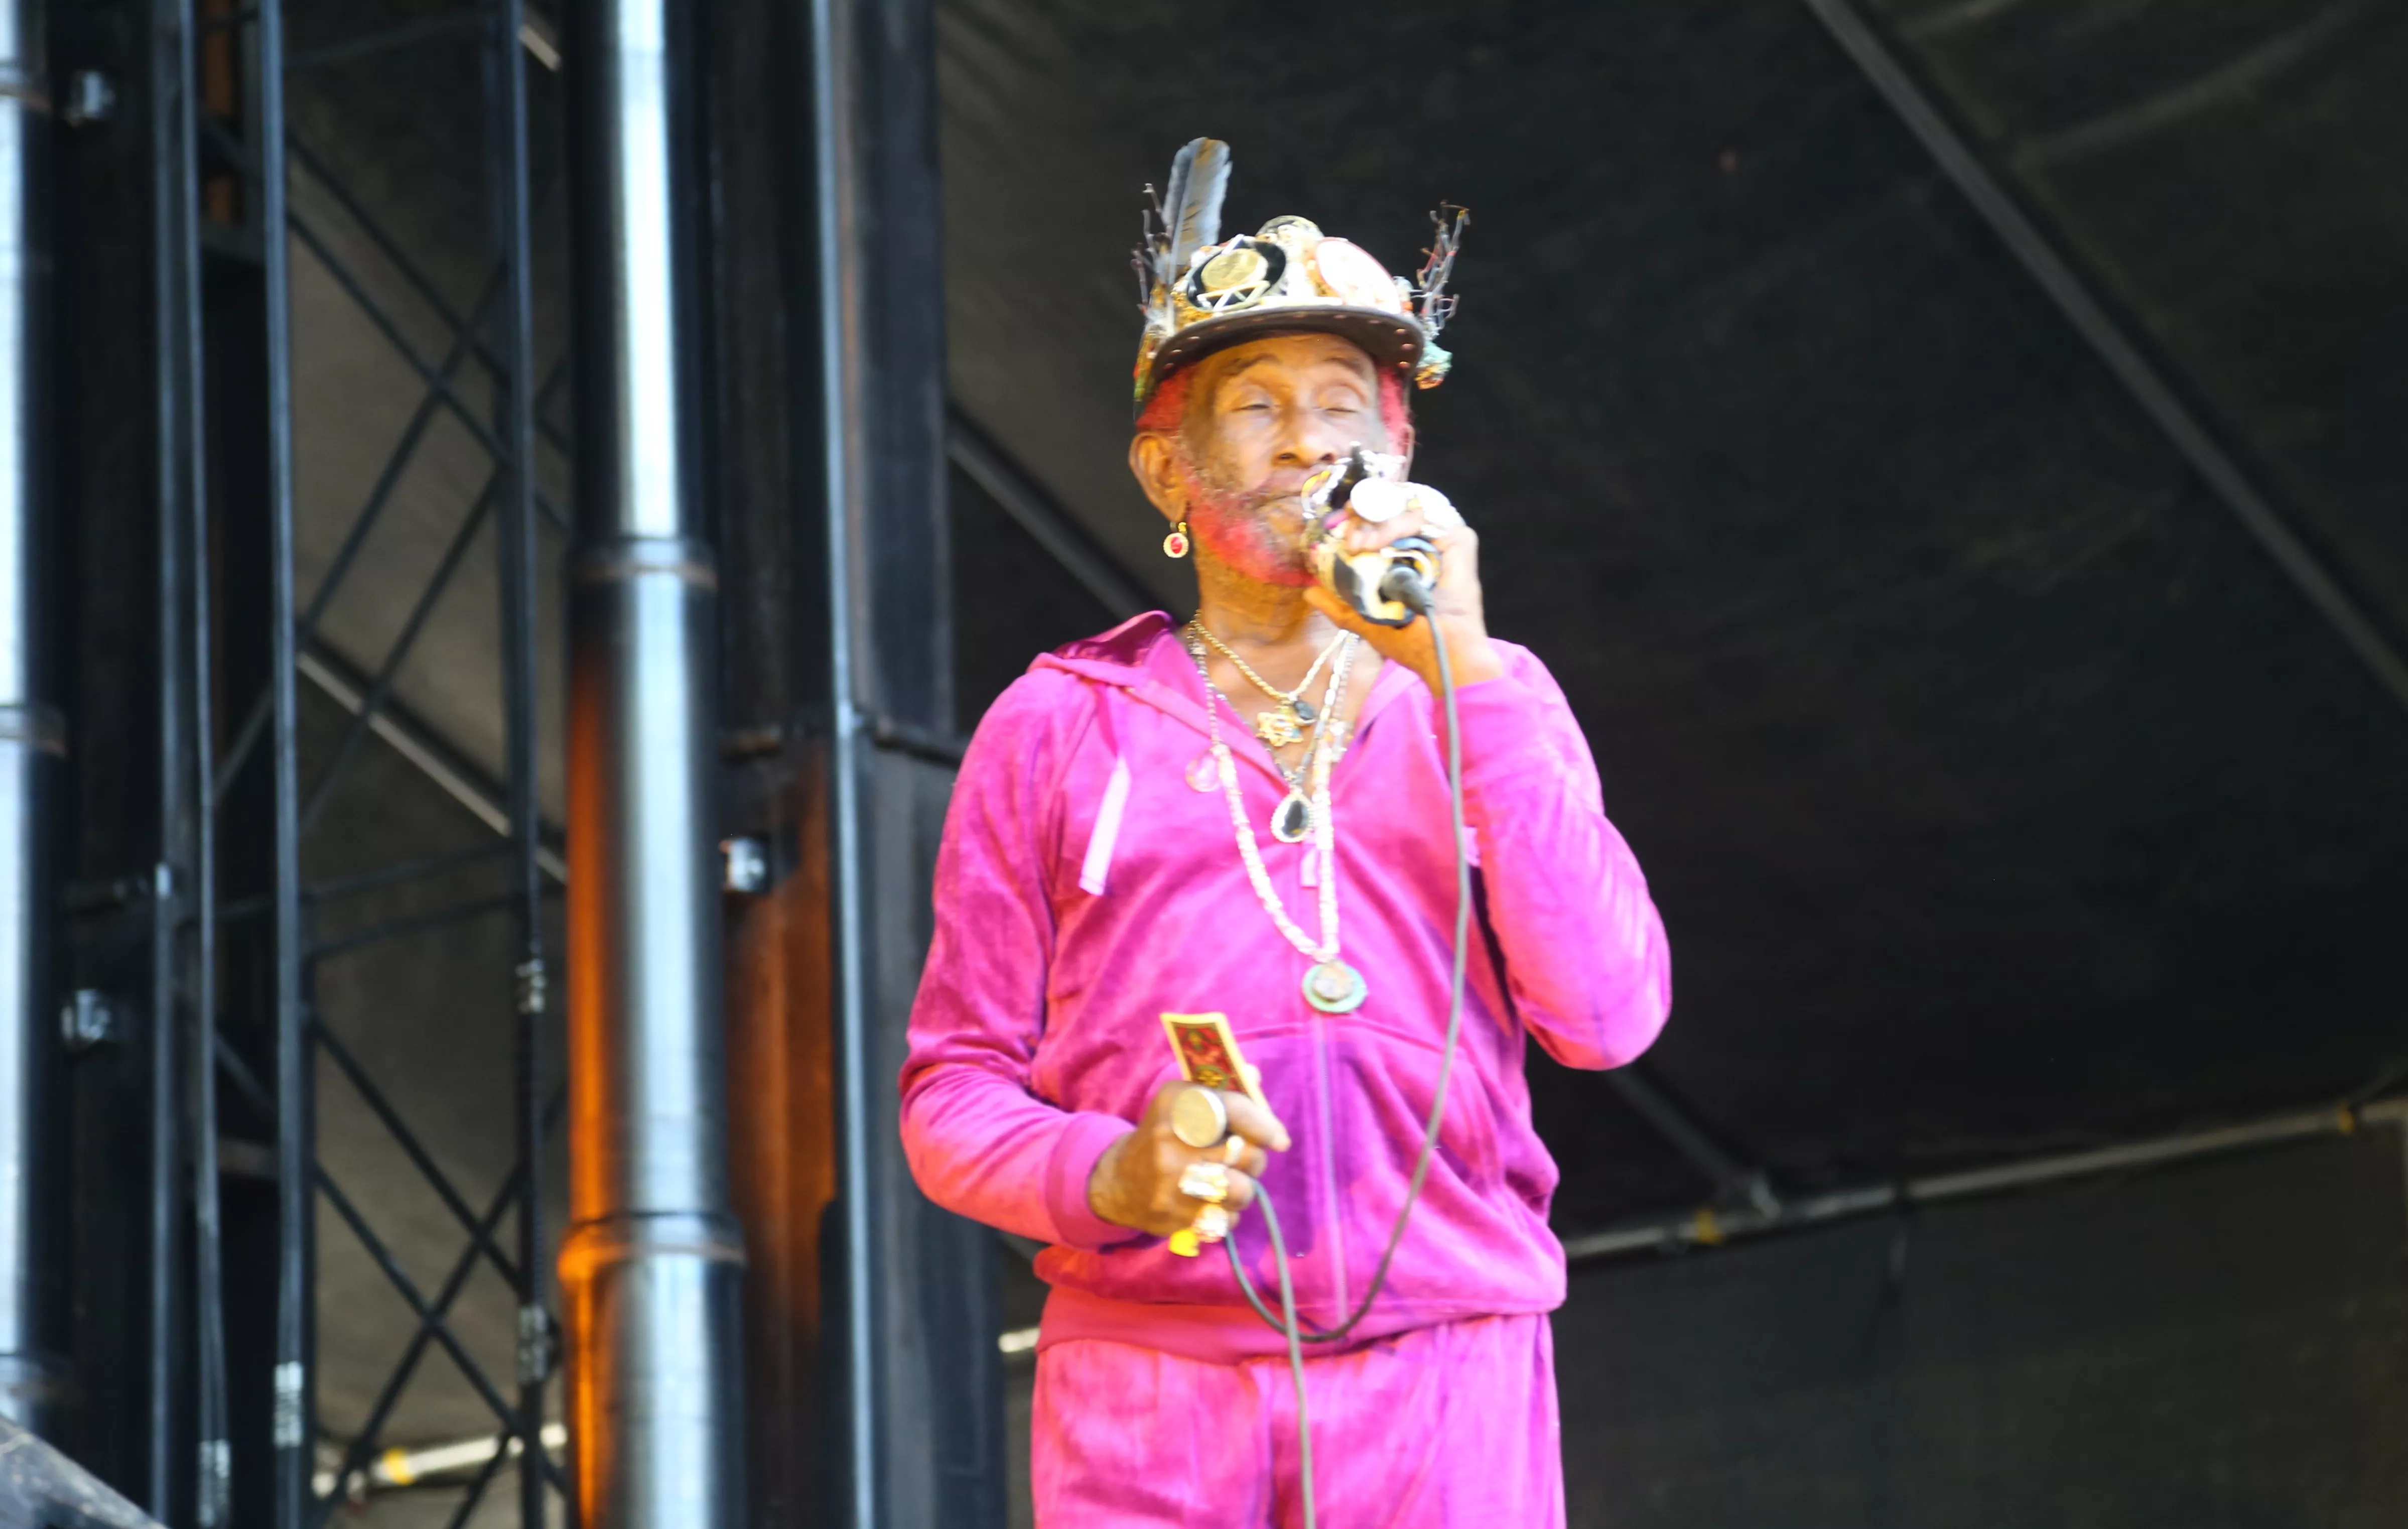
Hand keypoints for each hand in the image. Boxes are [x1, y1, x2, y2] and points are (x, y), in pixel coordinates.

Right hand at [1087, 1081, 1290, 1237]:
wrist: (1119, 1182)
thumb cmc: (1164, 1136)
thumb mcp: (1184, 1104)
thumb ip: (1223, 1091)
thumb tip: (1254, 1076)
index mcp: (1174, 1105)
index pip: (1230, 1109)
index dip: (1262, 1123)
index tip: (1279, 1140)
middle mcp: (1170, 1141)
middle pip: (1246, 1154)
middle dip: (1254, 1159)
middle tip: (1241, 1159)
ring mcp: (1172, 1183)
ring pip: (1242, 1191)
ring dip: (1243, 1189)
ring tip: (1227, 1182)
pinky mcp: (1175, 1217)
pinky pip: (1227, 1219)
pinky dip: (1226, 1214)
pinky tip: (1209, 1203)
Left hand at [1302, 486, 1506, 692]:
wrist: (1439, 653)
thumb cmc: (1408, 640)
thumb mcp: (1365, 621)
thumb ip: (1340, 605)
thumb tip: (1309, 593)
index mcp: (1406, 557)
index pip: (1382, 521)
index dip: (1360, 519)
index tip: (1338, 532)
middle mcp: (1425, 544)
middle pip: (1392, 507)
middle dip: (1362, 515)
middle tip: (1346, 537)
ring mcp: (1441, 540)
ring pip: (1403, 507)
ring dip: (1374, 523)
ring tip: (1357, 545)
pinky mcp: (1457, 538)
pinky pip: (1423, 516)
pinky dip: (1395, 525)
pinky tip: (1377, 544)